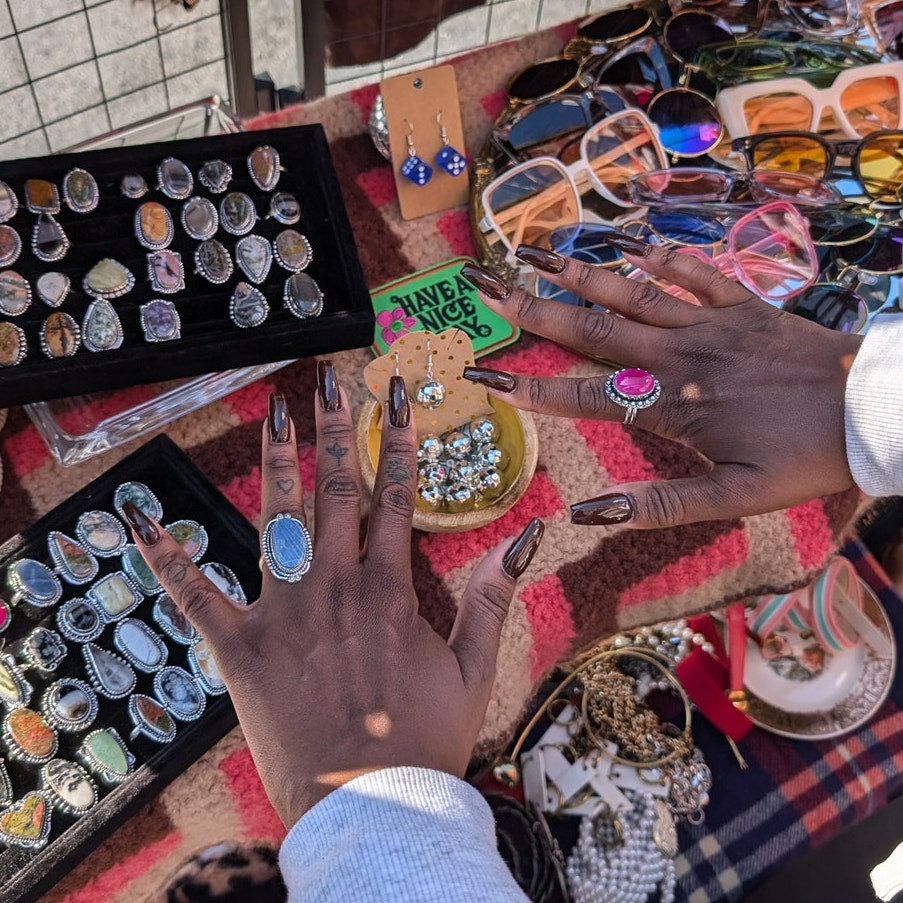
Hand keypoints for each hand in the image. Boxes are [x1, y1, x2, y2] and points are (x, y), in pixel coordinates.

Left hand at [122, 362, 542, 826]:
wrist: (369, 806)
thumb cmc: (424, 740)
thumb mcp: (476, 670)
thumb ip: (493, 599)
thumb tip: (526, 536)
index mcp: (389, 591)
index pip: (396, 494)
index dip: (398, 438)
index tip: (395, 394)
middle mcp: (336, 588)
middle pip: (336, 490)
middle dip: (335, 429)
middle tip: (329, 381)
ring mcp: (284, 614)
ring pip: (277, 520)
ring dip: (276, 461)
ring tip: (274, 412)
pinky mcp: (240, 649)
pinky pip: (198, 596)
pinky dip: (170, 559)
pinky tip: (143, 522)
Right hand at [460, 240, 862, 528]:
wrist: (873, 410)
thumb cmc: (803, 459)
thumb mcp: (732, 499)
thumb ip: (657, 505)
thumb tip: (587, 512)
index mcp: (675, 407)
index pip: (586, 397)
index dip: (532, 390)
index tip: (485, 376)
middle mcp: (682, 357)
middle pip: (595, 331)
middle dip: (534, 311)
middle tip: (487, 288)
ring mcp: (712, 324)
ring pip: (634, 293)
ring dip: (582, 273)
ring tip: (535, 252)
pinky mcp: (744, 305)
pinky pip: (697, 273)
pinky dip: (664, 258)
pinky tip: (632, 246)